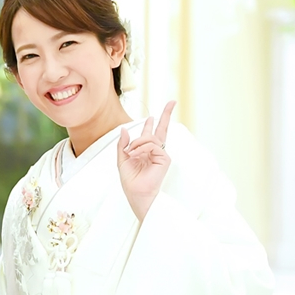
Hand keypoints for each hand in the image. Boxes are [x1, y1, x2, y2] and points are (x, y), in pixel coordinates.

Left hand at [117, 100, 174, 220]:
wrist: (136, 192)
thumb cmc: (130, 179)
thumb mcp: (121, 158)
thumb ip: (123, 144)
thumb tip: (125, 129)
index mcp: (145, 150)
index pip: (152, 133)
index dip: (155, 121)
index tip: (157, 113)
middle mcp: (155, 150)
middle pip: (162, 129)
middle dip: (166, 115)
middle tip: (172, 102)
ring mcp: (161, 154)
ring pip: (149, 138)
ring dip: (137, 143)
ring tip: (131, 153)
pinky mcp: (164, 158)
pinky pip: (151, 145)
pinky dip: (141, 149)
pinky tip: (135, 155)